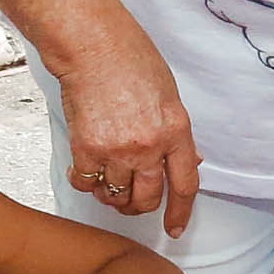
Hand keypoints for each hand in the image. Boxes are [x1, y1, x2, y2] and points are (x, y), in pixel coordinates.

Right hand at [60, 27, 201, 237]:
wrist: (93, 46)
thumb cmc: (129, 59)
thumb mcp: (169, 95)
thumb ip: (177, 133)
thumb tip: (187, 159)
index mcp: (176, 131)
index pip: (184, 184)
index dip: (180, 211)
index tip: (174, 227)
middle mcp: (149, 146)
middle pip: (147, 199)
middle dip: (140, 206)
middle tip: (131, 200)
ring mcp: (117, 150)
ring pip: (115, 196)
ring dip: (111, 195)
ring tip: (107, 179)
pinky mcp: (87, 149)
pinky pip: (87, 183)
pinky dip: (86, 182)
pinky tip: (86, 170)